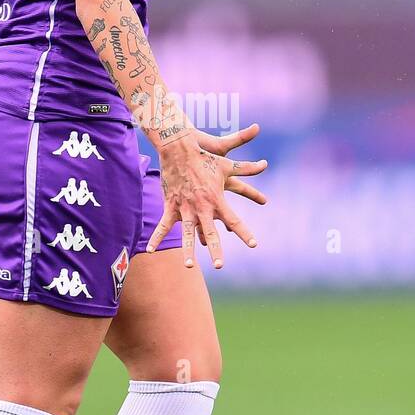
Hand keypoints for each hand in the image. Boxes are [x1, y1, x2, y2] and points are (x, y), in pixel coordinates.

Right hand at [146, 125, 267, 268]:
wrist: (179, 148)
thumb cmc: (205, 157)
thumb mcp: (227, 165)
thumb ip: (247, 168)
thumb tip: (265, 164)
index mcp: (217, 199)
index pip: (234, 220)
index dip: (244, 233)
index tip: (254, 245)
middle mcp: (202, 206)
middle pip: (210, 232)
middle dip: (215, 250)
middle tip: (220, 265)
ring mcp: (185, 207)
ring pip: (187, 233)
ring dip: (187, 250)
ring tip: (189, 266)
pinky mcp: (170, 204)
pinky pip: (163, 225)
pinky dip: (156, 237)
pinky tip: (149, 250)